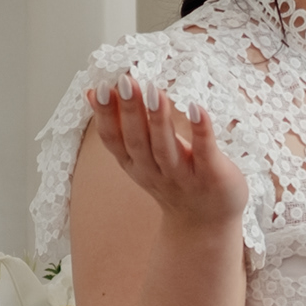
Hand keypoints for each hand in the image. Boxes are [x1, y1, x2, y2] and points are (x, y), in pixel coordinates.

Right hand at [88, 80, 247, 233]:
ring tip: (154, 91)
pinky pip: (204, 152)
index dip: (106, 115)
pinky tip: (197, 108)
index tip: (102, 87)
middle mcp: (155, 172)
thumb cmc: (173, 180)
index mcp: (135, 164)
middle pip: (138, 141)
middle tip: (126, 81)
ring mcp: (183, 176)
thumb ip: (119, 126)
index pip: (114, 139)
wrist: (205, 224)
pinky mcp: (212, 176)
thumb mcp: (140, 155)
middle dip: (131, 111)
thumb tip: (93, 93)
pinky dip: (200, 131)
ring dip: (159, 120)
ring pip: (166, 148)